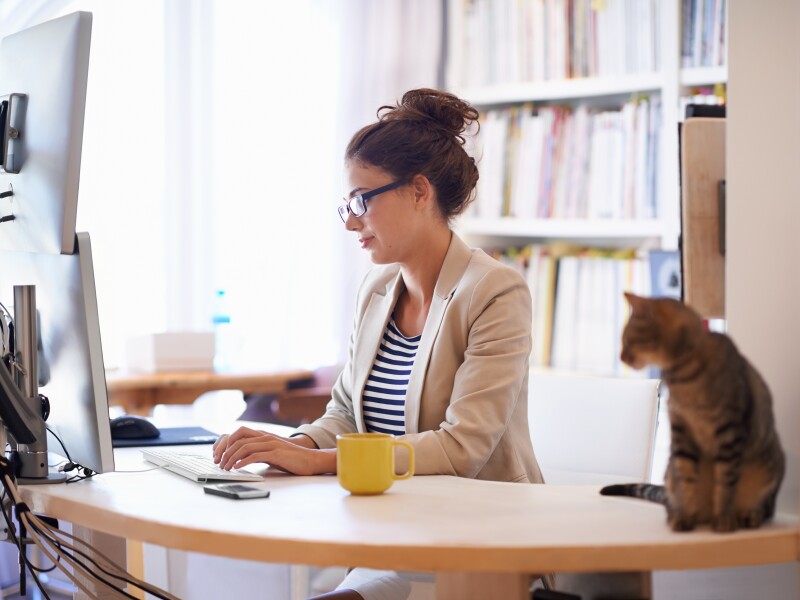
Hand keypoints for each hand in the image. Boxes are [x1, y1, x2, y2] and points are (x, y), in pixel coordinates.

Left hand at [213, 426, 334, 475]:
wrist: (311, 460)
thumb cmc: (291, 459)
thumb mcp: (271, 453)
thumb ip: (257, 452)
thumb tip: (240, 459)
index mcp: (263, 436)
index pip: (238, 432)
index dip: (225, 442)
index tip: (218, 454)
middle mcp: (265, 437)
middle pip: (237, 438)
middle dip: (224, 451)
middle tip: (218, 463)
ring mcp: (271, 444)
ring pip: (244, 446)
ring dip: (231, 457)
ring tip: (225, 467)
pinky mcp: (276, 453)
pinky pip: (255, 455)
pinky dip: (243, 461)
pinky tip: (237, 468)